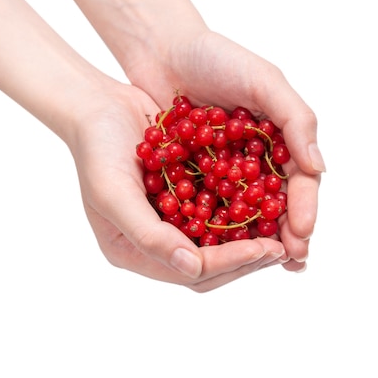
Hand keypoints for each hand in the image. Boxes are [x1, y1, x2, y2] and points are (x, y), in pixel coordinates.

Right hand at [67, 81, 287, 290]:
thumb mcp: (115, 195)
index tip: (263, 249)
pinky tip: (265, 202)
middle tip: (281, 248)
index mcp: (133, 252)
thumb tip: (192, 268)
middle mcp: (154, 243)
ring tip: (280, 233)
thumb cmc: (97, 151)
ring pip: (217, 243)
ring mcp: (170, 220)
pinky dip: (241, 212)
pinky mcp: (184, 197)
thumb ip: (149, 236)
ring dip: (247, 240)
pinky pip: (217, 212)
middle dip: (245, 259)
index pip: (190, 272)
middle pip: (208, 265)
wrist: (98, 105)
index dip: (228, 263)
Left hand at [123, 30, 324, 271]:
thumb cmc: (218, 58)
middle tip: (291, 261)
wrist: (164, 51)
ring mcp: (227, 171)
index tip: (303, 233)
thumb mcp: (264, 80)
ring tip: (261, 264)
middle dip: (285, 233)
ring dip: (254, 240)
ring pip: (245, 212)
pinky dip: (215, 227)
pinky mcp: (195, 176)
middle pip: (276, 204)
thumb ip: (295, 119)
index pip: (301, 181)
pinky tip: (217, 249)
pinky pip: (208, 206)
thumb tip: (320, 168)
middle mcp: (258, 160)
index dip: (305, 208)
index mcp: (282, 139)